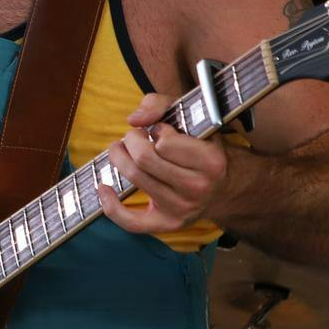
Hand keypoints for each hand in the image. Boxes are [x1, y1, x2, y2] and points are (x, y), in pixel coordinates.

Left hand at [98, 92, 230, 234]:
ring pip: (135, 178)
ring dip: (119, 157)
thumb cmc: (201, 145)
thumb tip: (134, 120)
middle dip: (132, 140)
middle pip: (144, 159)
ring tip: (122, 149)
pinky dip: (111, 205)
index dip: (156, 130)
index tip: (160, 130)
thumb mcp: (190, 116)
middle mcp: (197, 187)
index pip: (164, 141)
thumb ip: (160, 104)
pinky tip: (103, 187)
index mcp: (211, 161)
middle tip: (135, 136)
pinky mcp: (167, 224)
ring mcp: (181, 208)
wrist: (224, 185)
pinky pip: (131, 222)